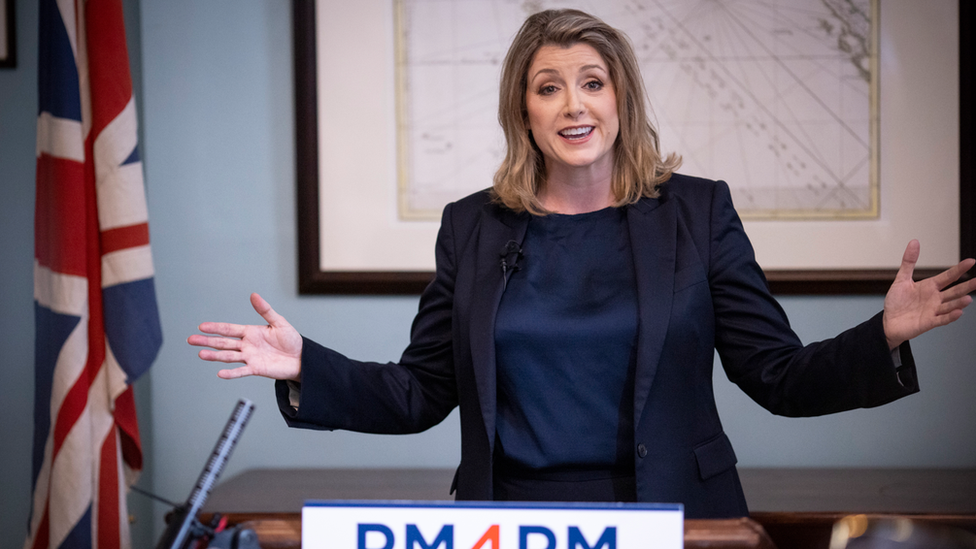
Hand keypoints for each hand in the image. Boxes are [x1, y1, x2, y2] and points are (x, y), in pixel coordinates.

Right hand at [188, 293, 302, 380]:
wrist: (301, 358)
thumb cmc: (291, 340)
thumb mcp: (279, 322)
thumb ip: (265, 310)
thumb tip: (254, 295)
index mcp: (251, 332)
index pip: (229, 329)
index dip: (215, 328)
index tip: (201, 326)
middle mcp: (247, 345)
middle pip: (223, 343)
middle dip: (207, 341)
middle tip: (191, 340)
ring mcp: (250, 357)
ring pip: (228, 356)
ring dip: (215, 356)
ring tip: (201, 354)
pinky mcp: (256, 369)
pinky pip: (241, 371)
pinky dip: (231, 373)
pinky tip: (220, 373)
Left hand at [883, 240, 975, 349]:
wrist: (888, 322)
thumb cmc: (897, 302)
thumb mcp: (901, 279)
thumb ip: (909, 262)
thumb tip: (914, 242)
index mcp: (930, 287)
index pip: (948, 276)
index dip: (959, 269)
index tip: (971, 261)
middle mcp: (935, 298)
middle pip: (954, 291)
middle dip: (967, 286)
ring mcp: (933, 310)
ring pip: (950, 305)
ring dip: (959, 302)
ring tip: (968, 298)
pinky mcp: (928, 322)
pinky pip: (942, 319)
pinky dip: (950, 316)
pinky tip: (958, 312)